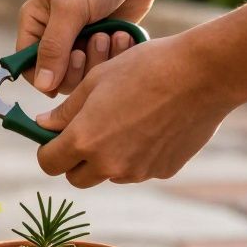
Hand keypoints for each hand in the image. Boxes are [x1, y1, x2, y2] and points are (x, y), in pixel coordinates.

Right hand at [17, 0, 168, 94]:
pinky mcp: (107, 41)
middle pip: (58, 76)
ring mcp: (83, 39)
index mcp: (36, 23)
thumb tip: (42, 86)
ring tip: (110, 35)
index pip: (27, 65)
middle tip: (92, 44)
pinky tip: (124, 34)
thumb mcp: (70, 8)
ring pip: (85, 74)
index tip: (62, 75)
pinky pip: (108, 65)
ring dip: (100, 59)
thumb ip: (54, 48)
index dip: (42, 77)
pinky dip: (118, 55)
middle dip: (78, 67)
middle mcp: (56, 34)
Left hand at [32, 36, 239, 186]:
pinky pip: (139, 169)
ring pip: (109, 174)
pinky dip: (137, 155)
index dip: (47, 150)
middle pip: (77, 177)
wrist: (203, 74)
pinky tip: (152, 125)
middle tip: (86, 131)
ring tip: (125, 121)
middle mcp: (109, 164)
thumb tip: (43, 126)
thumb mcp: (95, 81)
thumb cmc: (144, 68)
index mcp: (85, 140)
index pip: (49, 164)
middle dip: (74, 160)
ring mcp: (138, 171)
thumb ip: (65, 111)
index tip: (54, 137)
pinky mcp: (163, 171)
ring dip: (107, 158)